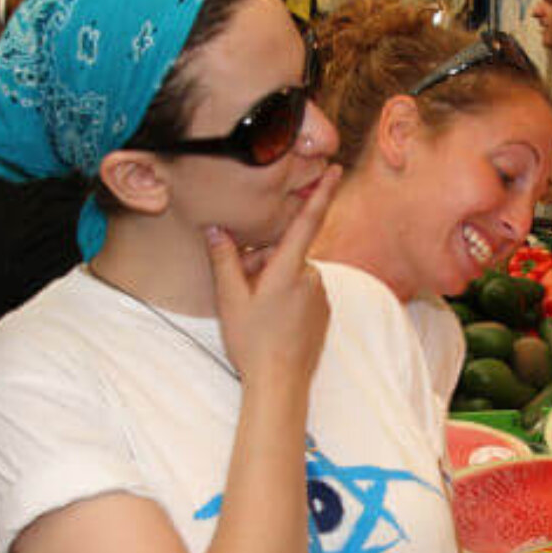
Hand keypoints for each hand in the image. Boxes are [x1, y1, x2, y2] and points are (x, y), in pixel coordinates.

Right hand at [208, 170, 336, 393]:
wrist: (281, 383)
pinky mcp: (324, 312)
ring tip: (256, 311)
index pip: (307, 221)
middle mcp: (311, 278)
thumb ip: (224, 259)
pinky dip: (287, 296)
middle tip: (241, 289)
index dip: (321, 192)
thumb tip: (216, 229)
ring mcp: (320, 296)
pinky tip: (273, 320)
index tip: (335, 169)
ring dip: (274, 280)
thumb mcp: (230, 299)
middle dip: (263, 262)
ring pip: (293, 273)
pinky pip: (303, 292)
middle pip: (286, 253)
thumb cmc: (252, 343)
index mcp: (288, 269)